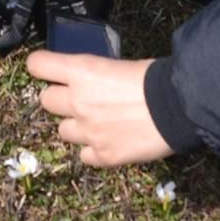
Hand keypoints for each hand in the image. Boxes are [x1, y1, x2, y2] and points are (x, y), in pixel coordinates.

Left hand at [26, 50, 173, 167]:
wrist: (182, 108)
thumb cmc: (158, 80)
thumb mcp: (120, 65)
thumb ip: (95, 74)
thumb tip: (89, 80)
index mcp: (81, 71)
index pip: (37, 65)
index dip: (41, 67)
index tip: (47, 70)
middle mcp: (77, 101)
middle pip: (46, 100)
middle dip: (61, 100)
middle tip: (82, 99)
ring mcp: (88, 131)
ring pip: (63, 131)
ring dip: (77, 126)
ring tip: (100, 123)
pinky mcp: (102, 155)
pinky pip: (84, 155)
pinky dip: (95, 150)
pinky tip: (111, 141)